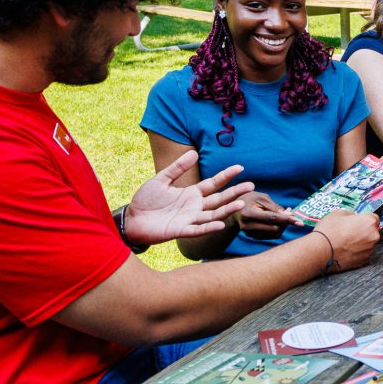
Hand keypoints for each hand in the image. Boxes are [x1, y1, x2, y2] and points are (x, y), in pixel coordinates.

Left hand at [124, 151, 254, 244]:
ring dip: (227, 209)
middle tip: (251, 185)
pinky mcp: (180, 231)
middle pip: (219, 199)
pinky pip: (197, 230)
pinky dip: (208, 228)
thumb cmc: (145, 200)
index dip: (226, 176)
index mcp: (191, 194)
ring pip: (213, 214)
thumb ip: (177, 168)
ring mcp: (189, 219)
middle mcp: (194, 207)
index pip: (213, 184)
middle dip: (235, 192)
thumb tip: (194, 152)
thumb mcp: (161, 179)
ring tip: (241, 203)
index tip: (240, 167)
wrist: (131, 219)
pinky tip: (220, 223)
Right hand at [235, 191, 301, 239]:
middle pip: (275, 228)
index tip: (300, 222)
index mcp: (248, 214)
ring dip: (283, 226)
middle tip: (291, 212)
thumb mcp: (261, 197)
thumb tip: (289, 216)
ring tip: (285, 214)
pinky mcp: (252, 237)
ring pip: (274, 234)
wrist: (232, 209)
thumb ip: (275, 207)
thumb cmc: (249, 199)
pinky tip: (278, 220)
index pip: (272, 218)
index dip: (288, 220)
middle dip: (286, 222)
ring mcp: (249, 233)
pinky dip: (278, 228)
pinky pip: (271, 235)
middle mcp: (247, 226)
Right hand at [312, 211, 381, 271]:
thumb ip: (351, 215)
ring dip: (361, 242)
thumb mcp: (338, 213)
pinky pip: (362, 254)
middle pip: (372, 232)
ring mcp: (369, 250)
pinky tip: (345, 250)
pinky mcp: (363, 261)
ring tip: (346, 242)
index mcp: (369, 222)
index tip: (359, 221)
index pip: (374, 218)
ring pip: (368, 244)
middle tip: (350, 232)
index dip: (365, 219)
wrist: (320, 251)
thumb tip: (354, 218)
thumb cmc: (329, 231)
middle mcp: (373, 236)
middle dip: (364, 231)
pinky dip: (357, 252)